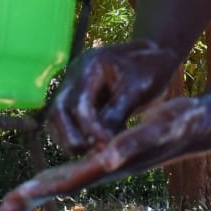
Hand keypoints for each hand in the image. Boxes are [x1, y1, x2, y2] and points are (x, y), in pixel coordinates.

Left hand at [0, 94, 210, 210]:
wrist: (196, 126)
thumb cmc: (179, 123)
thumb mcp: (156, 129)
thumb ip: (131, 144)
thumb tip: (104, 159)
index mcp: (108, 166)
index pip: (66, 182)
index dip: (39, 191)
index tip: (14, 202)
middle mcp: (103, 171)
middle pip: (59, 188)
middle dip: (29, 200)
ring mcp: (105, 167)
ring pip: (63, 182)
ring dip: (37, 193)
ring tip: (12, 203)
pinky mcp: (107, 158)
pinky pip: (74, 172)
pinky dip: (53, 180)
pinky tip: (42, 184)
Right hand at [47, 40, 183, 154]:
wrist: (154, 56)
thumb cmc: (150, 69)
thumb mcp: (138, 89)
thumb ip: (117, 112)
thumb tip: (101, 142)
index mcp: (90, 66)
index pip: (79, 102)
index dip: (90, 128)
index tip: (106, 145)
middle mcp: (75, 75)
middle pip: (58, 110)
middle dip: (71, 136)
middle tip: (92, 154)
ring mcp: (72, 86)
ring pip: (57, 118)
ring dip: (69, 139)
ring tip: (92, 153)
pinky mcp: (76, 98)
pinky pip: (65, 121)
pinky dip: (74, 135)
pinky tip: (91, 148)